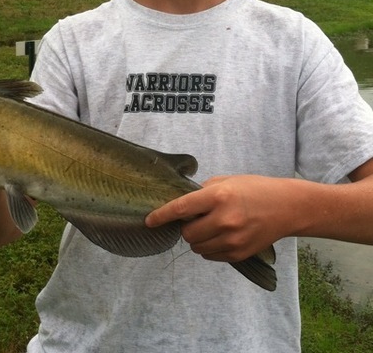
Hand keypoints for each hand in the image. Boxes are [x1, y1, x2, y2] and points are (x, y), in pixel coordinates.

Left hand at [145, 175, 292, 261]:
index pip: (181, 208)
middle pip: (187, 233)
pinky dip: (209, 248)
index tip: (149, 221)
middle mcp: (224, 219)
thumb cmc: (254, 189)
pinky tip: (219, 236)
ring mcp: (233, 240)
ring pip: (197, 247)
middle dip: (185, 227)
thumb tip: (183, 205)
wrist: (287, 207)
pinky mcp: (239, 254)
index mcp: (218, 197)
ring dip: (196, 239)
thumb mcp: (226, 181)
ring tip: (208, 227)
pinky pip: (211, 256)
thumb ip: (203, 192)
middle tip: (195, 219)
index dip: (161, 216)